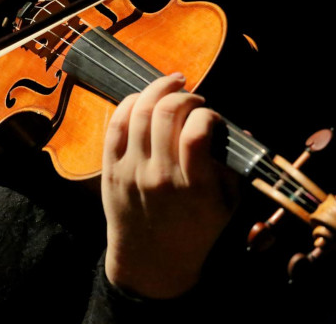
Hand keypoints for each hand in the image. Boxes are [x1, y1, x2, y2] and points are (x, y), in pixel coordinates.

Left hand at [101, 73, 238, 297]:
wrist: (151, 261)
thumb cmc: (195, 233)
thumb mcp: (227, 207)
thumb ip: (230, 167)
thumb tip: (236, 129)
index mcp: (194, 188)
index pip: (197, 133)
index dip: (206, 114)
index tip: (211, 117)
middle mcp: (159, 176)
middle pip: (165, 114)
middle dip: (182, 96)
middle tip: (192, 96)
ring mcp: (130, 171)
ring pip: (138, 113)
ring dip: (156, 90)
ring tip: (170, 86)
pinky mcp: (110, 169)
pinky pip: (115, 125)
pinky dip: (129, 104)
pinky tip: (143, 99)